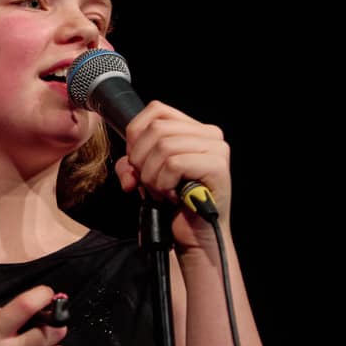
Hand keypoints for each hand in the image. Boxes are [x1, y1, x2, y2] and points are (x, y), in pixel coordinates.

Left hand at [113, 99, 232, 248]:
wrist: (195, 236)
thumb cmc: (174, 204)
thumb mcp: (145, 177)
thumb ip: (131, 163)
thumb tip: (128, 166)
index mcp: (194, 129)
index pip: (156, 110)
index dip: (135, 135)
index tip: (136, 162)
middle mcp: (210, 134)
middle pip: (156, 128)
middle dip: (141, 160)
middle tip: (150, 183)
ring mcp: (216, 149)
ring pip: (164, 146)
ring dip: (152, 176)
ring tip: (163, 191)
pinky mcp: (217, 166)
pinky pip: (174, 163)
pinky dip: (163, 183)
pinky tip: (173, 196)